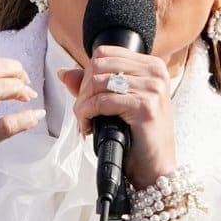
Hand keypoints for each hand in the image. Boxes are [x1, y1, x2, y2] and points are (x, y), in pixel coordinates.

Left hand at [61, 45, 176, 187]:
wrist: (156, 167)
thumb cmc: (139, 137)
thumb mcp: (119, 103)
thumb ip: (94, 85)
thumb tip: (65, 72)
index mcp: (152, 65)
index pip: (105, 52)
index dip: (87, 73)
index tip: (86, 95)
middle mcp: (155, 72)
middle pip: (99, 65)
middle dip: (83, 90)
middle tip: (83, 111)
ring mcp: (152, 88)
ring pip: (98, 83)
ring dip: (83, 104)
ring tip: (85, 120)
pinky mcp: (144, 106)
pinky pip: (102, 102)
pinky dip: (87, 114)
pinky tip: (89, 126)